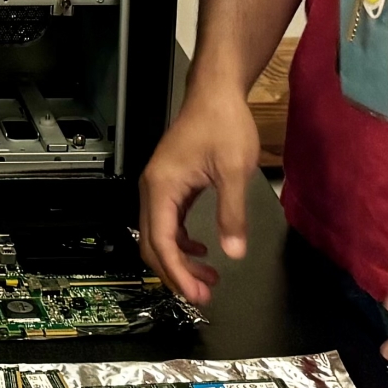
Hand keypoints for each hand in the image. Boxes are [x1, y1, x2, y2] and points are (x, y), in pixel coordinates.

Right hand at [136, 81, 261, 304]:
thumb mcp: (234, 171)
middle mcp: (154, 189)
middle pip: (153, 244)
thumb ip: (232, 214)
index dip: (177, 272)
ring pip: (160, 235)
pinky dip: (181, 242)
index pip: (162, 241)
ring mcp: (160, 187)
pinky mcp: (171, 184)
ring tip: (208, 279)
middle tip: (203, 295)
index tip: (196, 293)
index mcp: (163, 187)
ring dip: (179, 260)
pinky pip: (169, 222)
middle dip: (175, 273)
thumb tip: (233, 252)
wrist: (216, 92)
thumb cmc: (222, 123)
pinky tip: (203, 250)